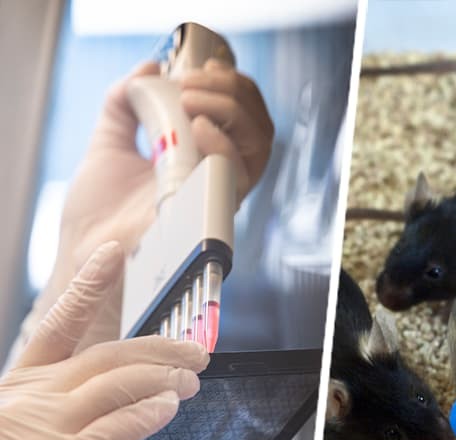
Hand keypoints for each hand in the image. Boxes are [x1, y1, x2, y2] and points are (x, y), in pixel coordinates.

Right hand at [0, 241, 208, 439]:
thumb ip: (58, 433)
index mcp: (20, 386)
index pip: (59, 325)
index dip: (88, 285)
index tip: (112, 253)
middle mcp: (38, 397)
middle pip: (109, 354)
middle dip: (159, 347)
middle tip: (193, 350)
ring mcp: (54, 423)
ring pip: (124, 382)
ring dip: (167, 378)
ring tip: (192, 380)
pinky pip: (124, 424)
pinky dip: (153, 412)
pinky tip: (170, 408)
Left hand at [32, 59, 273, 348]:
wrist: (86, 247)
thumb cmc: (99, 210)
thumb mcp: (109, 141)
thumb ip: (124, 103)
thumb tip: (148, 69)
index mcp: (205, 158)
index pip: (245, 117)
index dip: (235, 87)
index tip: (202, 66)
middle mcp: (220, 177)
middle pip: (260, 127)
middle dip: (235, 91)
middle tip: (192, 80)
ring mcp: (218, 195)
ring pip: (260, 147)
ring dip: (232, 111)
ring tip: (190, 98)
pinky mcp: (211, 213)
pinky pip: (238, 177)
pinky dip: (224, 145)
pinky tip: (198, 127)